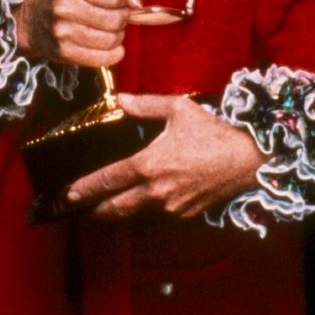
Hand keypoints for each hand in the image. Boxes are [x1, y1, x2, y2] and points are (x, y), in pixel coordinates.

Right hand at [15, 0, 134, 67]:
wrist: (33, 19)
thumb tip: (136, 2)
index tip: (121, 0)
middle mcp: (64, 7)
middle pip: (114, 20)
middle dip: (124, 19)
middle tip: (119, 17)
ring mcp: (62, 32)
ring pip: (110, 40)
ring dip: (119, 37)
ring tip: (114, 31)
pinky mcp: (63, 52)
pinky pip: (100, 59)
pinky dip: (113, 55)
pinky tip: (114, 48)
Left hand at [66, 93, 263, 220]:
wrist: (247, 160)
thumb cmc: (214, 132)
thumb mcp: (179, 109)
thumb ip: (146, 105)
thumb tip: (121, 99)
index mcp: (149, 164)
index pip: (108, 180)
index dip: (84, 189)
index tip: (68, 194)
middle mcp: (155, 190)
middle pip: (114, 207)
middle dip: (94, 208)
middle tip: (79, 206)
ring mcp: (170, 206)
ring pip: (135, 212)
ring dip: (119, 209)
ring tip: (105, 204)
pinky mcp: (183, 214)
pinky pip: (158, 212)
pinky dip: (147, 206)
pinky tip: (146, 196)